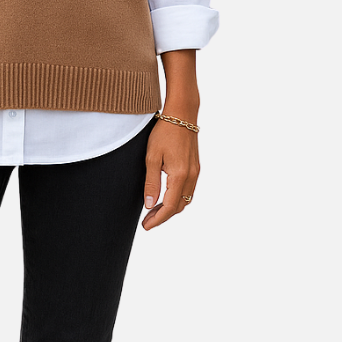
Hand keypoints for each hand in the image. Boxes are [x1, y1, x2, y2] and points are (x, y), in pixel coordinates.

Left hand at [141, 114, 200, 230]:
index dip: (158, 219)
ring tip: (153, 212)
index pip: (170, 207)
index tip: (145, 226)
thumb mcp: (152, 157)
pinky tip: (165, 197)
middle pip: (179, 206)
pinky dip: (177, 199)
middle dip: (163, 216)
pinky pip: (188, 190)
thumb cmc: (164, 132)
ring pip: (185, 200)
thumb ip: (151, 183)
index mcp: (180, 175)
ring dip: (171, 208)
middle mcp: (191, 176)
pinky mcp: (196, 167)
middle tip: (146, 221)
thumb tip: (149, 205)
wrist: (182, 114)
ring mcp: (196, 172)